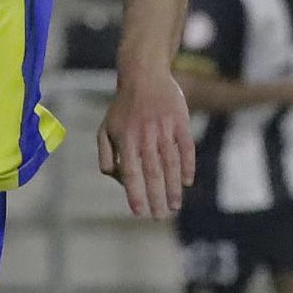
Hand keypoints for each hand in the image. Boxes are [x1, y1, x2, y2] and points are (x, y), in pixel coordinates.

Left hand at [98, 69, 195, 218]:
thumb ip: (105, 155)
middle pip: (152, 173)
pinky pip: (186, 148)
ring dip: (173, 188)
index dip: (135, 194)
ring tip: (174, 206)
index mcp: (125, 140)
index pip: (130, 173)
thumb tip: (116, 178)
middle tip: (159, 216)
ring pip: (170, 164)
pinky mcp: (180, 122)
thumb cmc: (122, 108)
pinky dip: (188, 166)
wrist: (144, 76)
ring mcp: (164, 129)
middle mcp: (145, 136)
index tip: (139, 212)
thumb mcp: (105, 129)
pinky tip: (187, 183)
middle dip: (156, 197)